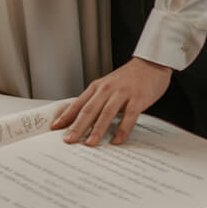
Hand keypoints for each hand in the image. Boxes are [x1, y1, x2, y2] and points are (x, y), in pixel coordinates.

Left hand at [51, 58, 171, 146]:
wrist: (151, 64)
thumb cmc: (129, 78)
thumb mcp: (108, 85)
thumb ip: (97, 101)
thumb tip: (83, 121)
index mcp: (98, 87)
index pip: (78, 103)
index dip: (66, 116)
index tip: (55, 127)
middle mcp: (107, 89)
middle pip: (89, 109)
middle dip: (77, 126)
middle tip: (69, 140)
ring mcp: (122, 93)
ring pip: (106, 113)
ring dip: (96, 129)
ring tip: (89, 143)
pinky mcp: (137, 99)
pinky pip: (128, 117)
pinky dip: (121, 130)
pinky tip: (116, 141)